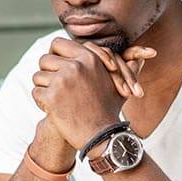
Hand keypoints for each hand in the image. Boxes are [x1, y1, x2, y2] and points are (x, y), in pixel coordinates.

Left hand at [32, 39, 155, 148]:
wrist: (104, 137)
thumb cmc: (110, 111)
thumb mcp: (120, 86)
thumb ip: (128, 67)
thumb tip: (145, 55)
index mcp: (89, 58)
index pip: (57, 44)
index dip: (54, 54)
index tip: (56, 66)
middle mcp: (75, 66)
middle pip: (45, 60)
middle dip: (46, 73)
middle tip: (52, 86)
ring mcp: (63, 81)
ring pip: (38, 76)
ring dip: (43, 89)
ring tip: (55, 101)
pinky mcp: (52, 97)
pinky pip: (36, 93)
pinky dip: (41, 103)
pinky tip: (54, 110)